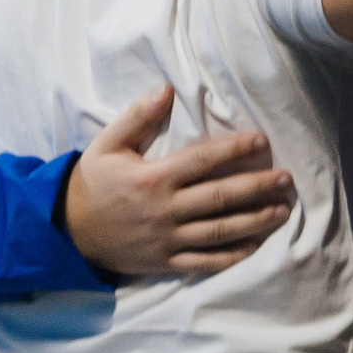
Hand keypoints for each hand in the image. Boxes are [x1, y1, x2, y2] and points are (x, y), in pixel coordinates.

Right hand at [63, 85, 295, 276]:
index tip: (262, 141)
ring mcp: (166, 239)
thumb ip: (136, 117)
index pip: (202, 160)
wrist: (67, 232)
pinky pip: (203, 262)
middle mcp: (164, 210)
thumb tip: (165, 89)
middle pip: (220, 197)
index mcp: (153, 179)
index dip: (235, 149)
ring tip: (282, 211)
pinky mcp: (165, 262)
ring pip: (219, 232)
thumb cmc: (91, 183)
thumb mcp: (106, 145)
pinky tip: (255, 246)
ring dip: (254, 221)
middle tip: (286, 179)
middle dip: (256, 188)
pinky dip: (230, 257)